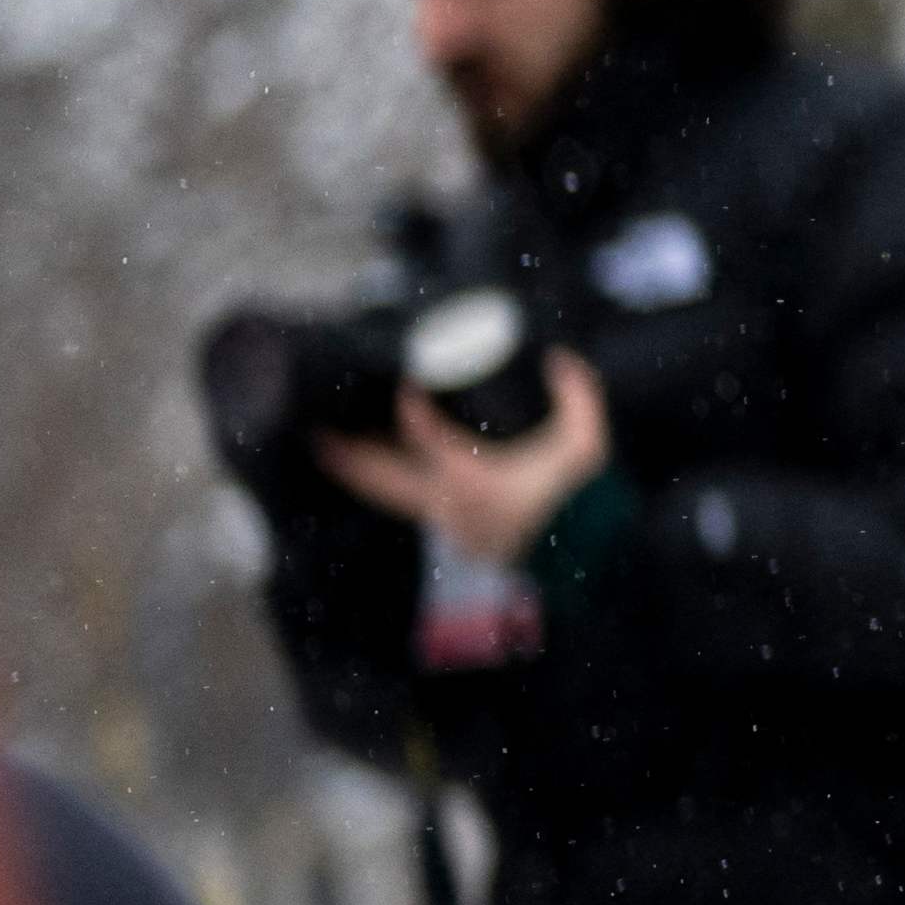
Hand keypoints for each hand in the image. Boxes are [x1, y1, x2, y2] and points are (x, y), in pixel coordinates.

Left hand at [317, 353, 609, 570]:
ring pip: (389, 494)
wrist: (580, 548)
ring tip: (326, 448)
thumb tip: (560, 356)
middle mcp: (450, 504)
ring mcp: (445, 520)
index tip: (405, 386)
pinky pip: (405, 503)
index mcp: (477, 481)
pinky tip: (369, 471)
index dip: (412, 412)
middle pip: (386, 476)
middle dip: (352, 451)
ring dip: (357, 471)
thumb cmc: (577, 496)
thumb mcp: (586, 444)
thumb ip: (578, 396)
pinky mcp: (450, 527)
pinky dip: (383, 486)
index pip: (430, 441)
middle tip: (319, 430)